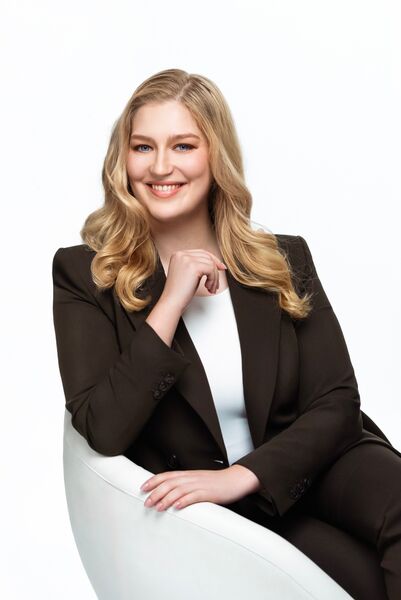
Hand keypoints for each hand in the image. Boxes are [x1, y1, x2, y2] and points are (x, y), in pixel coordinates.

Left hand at [140, 465, 261, 511]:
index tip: (143, 488)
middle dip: (156, 492)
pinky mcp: (208, 493)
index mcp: (188, 474)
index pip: (166, 475)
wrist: (235, 480)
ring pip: (179, 489)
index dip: (153, 481)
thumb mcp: (197, 481)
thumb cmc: (216, 482)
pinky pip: (194, 496)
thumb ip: (184, 484)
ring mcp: (200, 485)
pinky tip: (177, 507)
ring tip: (158, 507)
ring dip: (166, 498)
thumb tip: (169, 493)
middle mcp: (191, 478)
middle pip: (170, 483)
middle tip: (146, 502)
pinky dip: (184, 501)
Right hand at [160, 249, 226, 312]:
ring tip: (210, 288)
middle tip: (216, 282)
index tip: (220, 268)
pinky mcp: (193, 266)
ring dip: (214, 278)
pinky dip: (213, 280)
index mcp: (178, 254)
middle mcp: (181, 254)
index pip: (201, 252)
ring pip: (211, 264)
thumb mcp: (187, 274)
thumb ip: (196, 265)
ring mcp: (186, 259)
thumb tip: (216, 263)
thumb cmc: (179, 292)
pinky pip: (211, 270)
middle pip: (207, 256)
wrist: (172, 302)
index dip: (213, 260)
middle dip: (215, 270)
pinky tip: (208, 288)